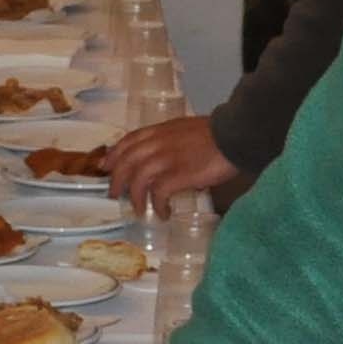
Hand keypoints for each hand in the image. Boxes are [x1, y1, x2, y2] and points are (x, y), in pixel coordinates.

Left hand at [107, 114, 241, 209]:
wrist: (236, 134)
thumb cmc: (218, 134)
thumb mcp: (186, 130)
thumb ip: (172, 141)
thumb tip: (169, 159)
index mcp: (160, 131)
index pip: (128, 141)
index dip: (114, 154)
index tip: (106, 166)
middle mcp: (158, 143)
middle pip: (127, 162)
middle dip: (117, 180)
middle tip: (115, 195)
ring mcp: (167, 158)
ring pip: (138, 179)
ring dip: (135, 197)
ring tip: (138, 210)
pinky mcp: (179, 174)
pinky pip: (158, 193)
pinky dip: (157, 205)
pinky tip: (162, 213)